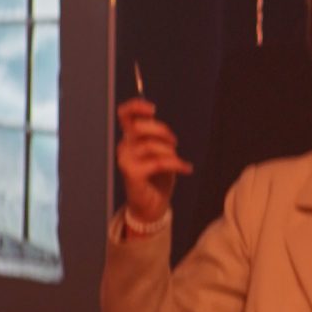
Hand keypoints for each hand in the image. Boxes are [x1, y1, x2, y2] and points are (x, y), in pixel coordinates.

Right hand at [115, 97, 192, 223]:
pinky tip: (186, 168)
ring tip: (179, 161)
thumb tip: (163, 130)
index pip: (124, 114)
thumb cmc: (157, 177)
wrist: (152, 205)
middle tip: (174, 142)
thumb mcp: (160, 152)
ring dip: (170, 153)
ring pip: (151, 146)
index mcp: (130, 138)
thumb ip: (158, 137)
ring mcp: (126, 161)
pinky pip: (158, 162)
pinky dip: (176, 164)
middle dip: (162, 131)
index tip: (153, 109)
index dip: (136, 106)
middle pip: (140, 127)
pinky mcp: (132, 174)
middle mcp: (124, 147)